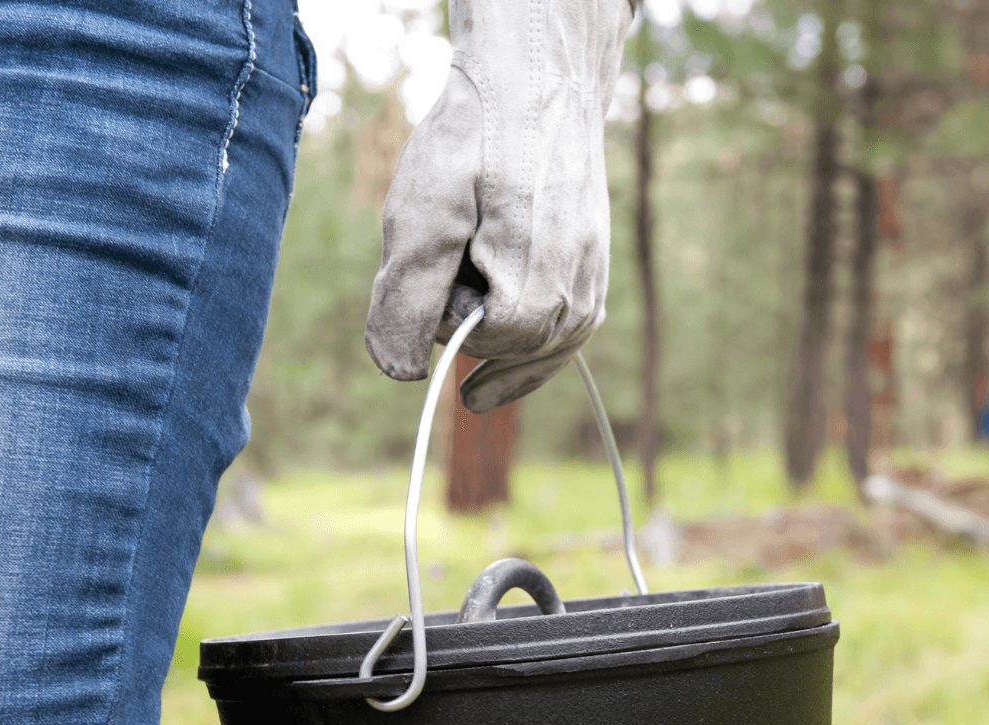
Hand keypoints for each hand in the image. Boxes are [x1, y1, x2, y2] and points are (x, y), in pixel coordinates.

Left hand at [365, 0, 634, 412]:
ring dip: (495, 326)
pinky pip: (562, 335)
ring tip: (473, 275)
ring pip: (533, 348)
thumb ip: (409, 299)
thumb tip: (401, 374)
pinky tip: (499, 361)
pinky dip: (527, 345)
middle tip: (460, 249)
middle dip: (468, 314)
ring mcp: (592, 290)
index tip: (438, 256)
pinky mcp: (593, 275)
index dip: (441, 308)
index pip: (472, 343)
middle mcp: (577, 303)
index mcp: (536, 295)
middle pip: (502, 348)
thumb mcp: (424, 215)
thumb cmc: (476, 140)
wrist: (539, 79)